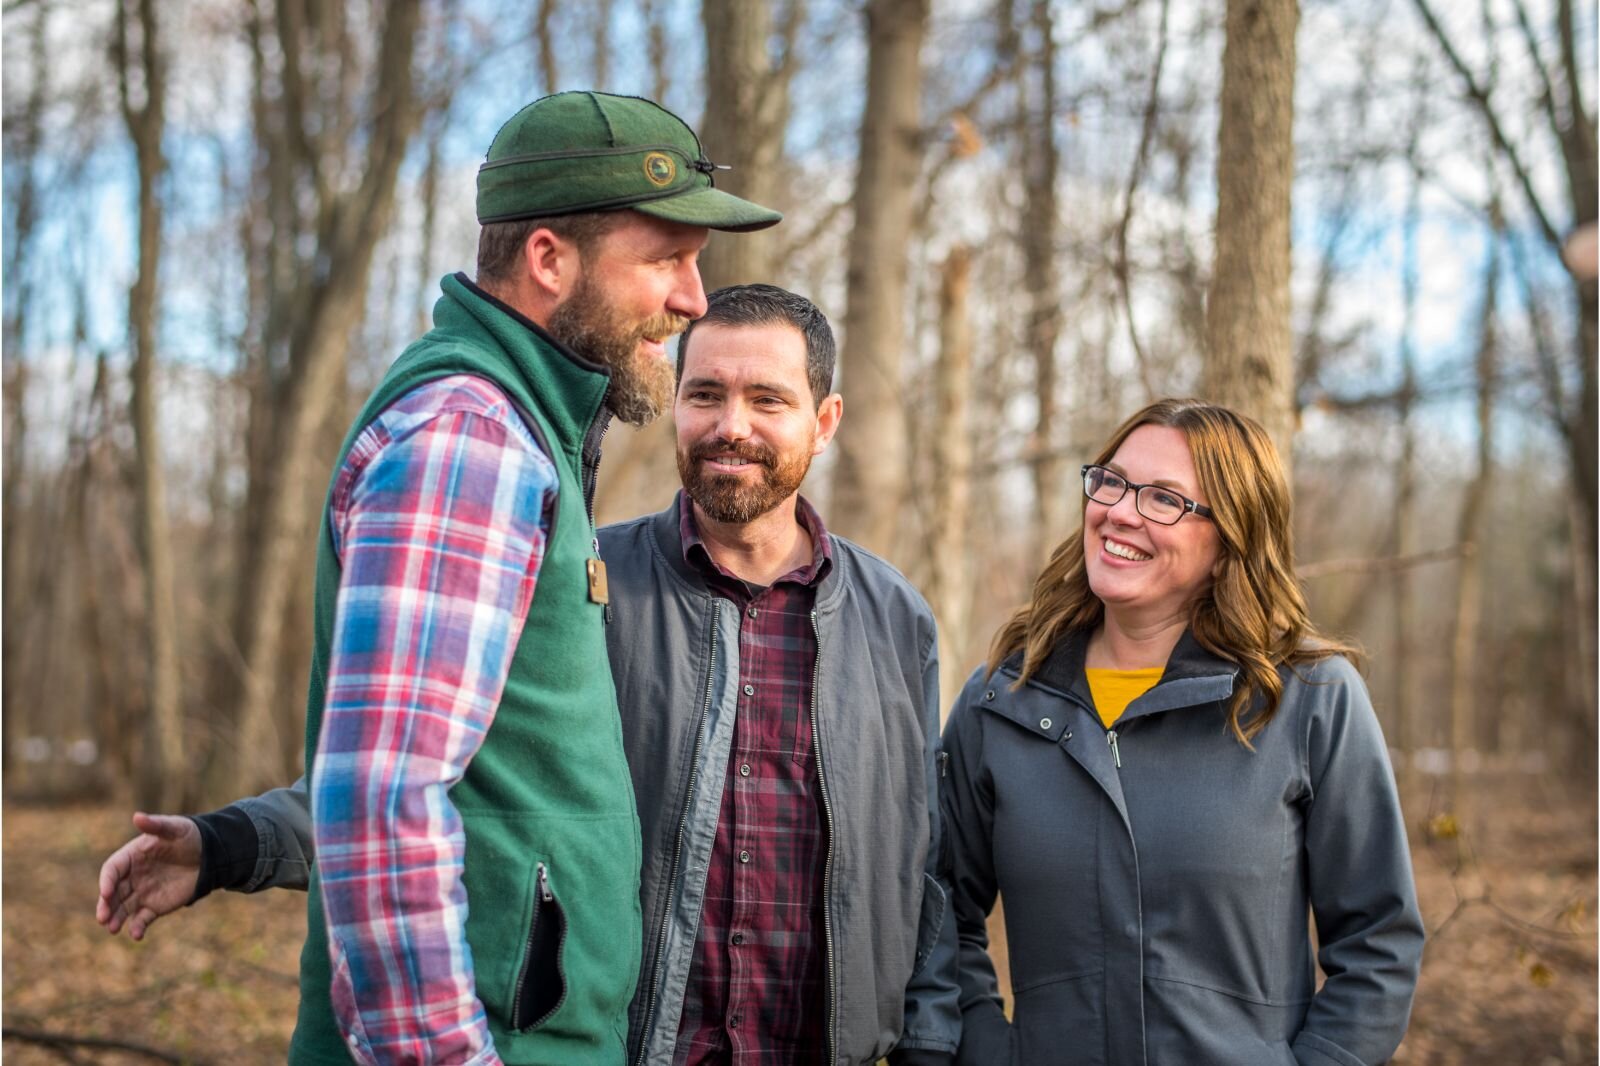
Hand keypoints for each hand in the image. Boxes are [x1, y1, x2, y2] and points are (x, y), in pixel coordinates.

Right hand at [95, 812, 201, 939]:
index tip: (106, 892)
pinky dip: (137, 927)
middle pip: (113, 893)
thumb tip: (137, 816)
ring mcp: (142, 892)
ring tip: (112, 929)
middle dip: (105, 905)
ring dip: (116, 919)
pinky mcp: (155, 906)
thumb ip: (156, 825)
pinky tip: (137, 935)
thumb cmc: (189, 836)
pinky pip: (142, 919)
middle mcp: (132, 876)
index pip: (112, 870)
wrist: (209, 854)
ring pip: (123, 908)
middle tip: (102, 918)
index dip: (107, 881)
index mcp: (132, 856)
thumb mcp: (174, 828)